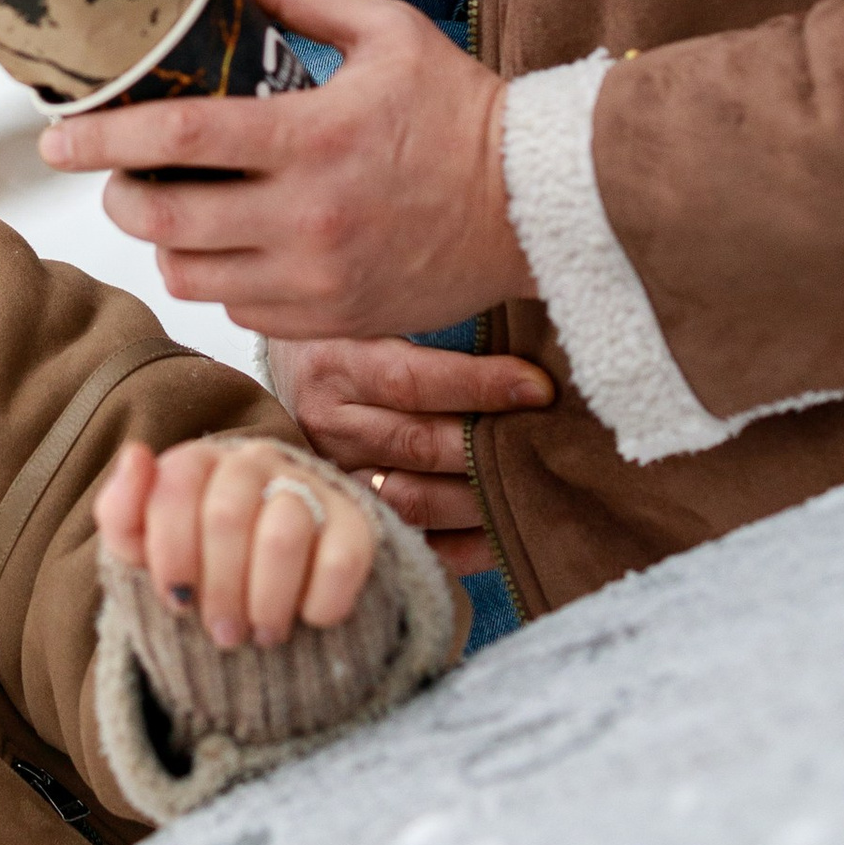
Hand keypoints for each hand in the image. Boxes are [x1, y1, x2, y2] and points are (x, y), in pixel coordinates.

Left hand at [38, 0, 530, 337]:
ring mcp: (319, 280)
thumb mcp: (384, 33)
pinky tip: (231, 246)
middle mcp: (308, 217)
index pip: (175, 137)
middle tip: (113, 173)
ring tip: (170, 208)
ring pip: (189, 276)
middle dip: (117, 195)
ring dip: (163, 242)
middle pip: (162, 220)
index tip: (54, 137)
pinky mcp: (334, 322)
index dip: (100, 138)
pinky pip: (238, 311)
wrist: (539, 205)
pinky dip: (217, 279)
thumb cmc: (461, 111)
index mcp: (313, 137)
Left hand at [94, 434, 376, 650]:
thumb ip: (122, 512)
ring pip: (284, 534)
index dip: (172, 554)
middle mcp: (253, 461)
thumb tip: (135, 454)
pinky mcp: (355, 522)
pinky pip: (342, 559)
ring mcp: (307, 486)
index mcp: (197, 462)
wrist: (264, 597)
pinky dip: (321, 602)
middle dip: (220, 589)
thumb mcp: (143, 553)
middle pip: (227, 516)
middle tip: (223, 633)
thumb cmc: (196, 570)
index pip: (175, 488)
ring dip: (268, 601)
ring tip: (262, 633)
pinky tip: (308, 620)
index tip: (176, 602)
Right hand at [270, 334, 552, 578]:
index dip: (480, 386)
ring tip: (539, 483)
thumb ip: (431, 308)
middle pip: (419, 444)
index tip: (541, 387)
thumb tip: (522, 301)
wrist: (288, 372)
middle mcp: (327, 423)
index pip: (411, 380)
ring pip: (415, 500)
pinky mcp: (352, 512)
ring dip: (482, 498)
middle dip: (491, 445)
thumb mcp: (374, 309)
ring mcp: (335, 475)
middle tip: (555, 439)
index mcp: (334, 363)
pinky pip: (415, 539)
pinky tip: (509, 530)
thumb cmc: (354, 334)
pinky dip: (465, 543)